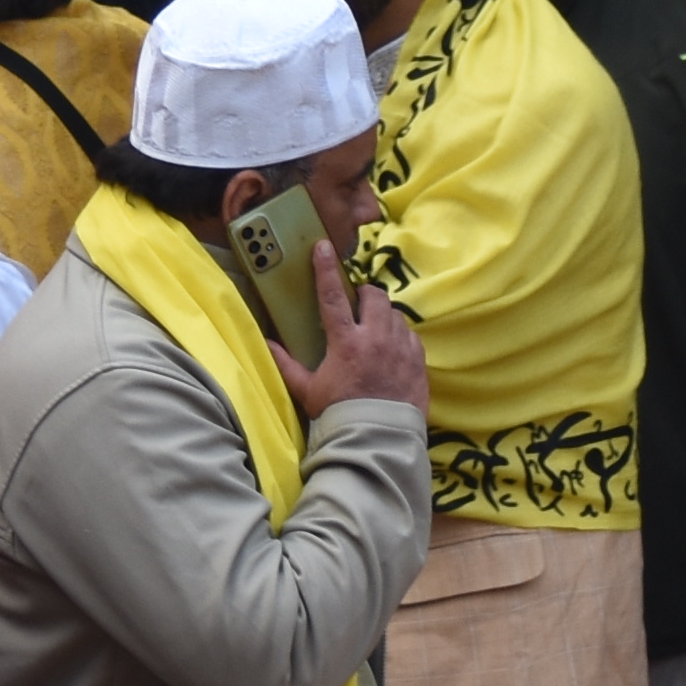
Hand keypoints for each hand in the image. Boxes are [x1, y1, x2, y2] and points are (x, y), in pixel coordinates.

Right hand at [285, 241, 428, 421]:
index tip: (323, 246)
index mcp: (346, 342)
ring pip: (395, 314)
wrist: (376, 439)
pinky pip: (411, 336)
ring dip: (383, 316)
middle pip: (374, 297)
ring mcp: (400, 348)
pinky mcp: (418, 361)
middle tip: (357, 304)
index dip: (326, 269)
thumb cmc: (339, 414)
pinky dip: (400, 336)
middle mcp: (375, 338)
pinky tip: (392, 349)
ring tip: (374, 330)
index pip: (332, 296)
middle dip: (365, 294)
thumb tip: (266, 343)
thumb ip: (287, 365)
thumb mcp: (308, 391)